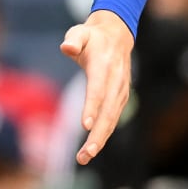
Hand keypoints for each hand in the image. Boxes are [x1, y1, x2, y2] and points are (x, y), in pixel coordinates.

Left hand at [60, 9, 133, 165]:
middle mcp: (116, 81)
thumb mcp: (80, 31)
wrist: (117, 36)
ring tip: (84, 157)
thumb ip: (73, 39)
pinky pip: (112, 119)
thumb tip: (66, 48)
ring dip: (100, 140)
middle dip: (97, 135)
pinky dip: (104, 134)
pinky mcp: (120, 98)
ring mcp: (121, 91)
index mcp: (104, 65)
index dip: (92, 106)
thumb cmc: (92, 36)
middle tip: (85, 154)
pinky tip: (92, 148)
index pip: (98, 89)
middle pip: (108, 112)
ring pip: (112, 119)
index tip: (84, 125)